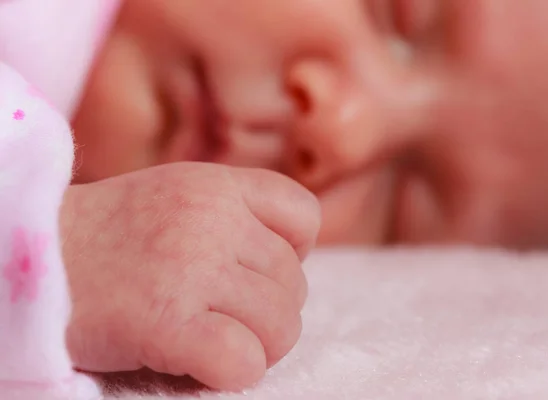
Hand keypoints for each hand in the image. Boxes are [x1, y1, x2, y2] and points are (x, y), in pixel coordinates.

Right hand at [60, 162, 319, 390]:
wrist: (27, 257)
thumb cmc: (108, 237)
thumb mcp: (175, 196)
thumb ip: (233, 214)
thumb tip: (292, 258)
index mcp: (215, 186)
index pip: (304, 214)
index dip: (294, 251)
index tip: (256, 270)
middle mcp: (210, 221)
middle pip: (294, 283)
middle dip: (271, 310)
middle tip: (227, 317)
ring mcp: (190, 269)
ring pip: (282, 325)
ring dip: (259, 345)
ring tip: (217, 339)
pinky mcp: (166, 323)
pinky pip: (244, 361)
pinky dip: (234, 372)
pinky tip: (200, 362)